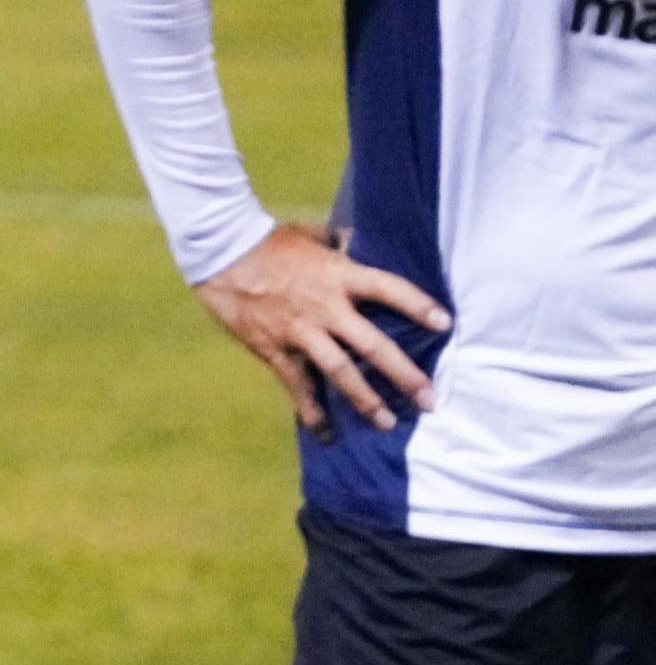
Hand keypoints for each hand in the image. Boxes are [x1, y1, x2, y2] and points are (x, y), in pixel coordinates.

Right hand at [192, 222, 449, 436]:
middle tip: (428, 399)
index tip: (445, 324)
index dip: (418, 306)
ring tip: (386, 422)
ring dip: (365, 399)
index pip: (389, 290)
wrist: (219, 250)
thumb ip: (337, 243)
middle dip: (403, 374)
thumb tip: (357, 242)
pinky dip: (310, 407)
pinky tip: (324, 430)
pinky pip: (295, 382)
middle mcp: (325, 307)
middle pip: (373, 345)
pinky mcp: (273, 346)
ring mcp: (299, 330)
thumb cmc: (267, 239)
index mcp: (338, 275)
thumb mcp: (309, 234)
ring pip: (339, 371)